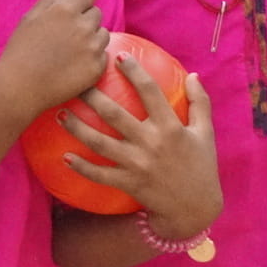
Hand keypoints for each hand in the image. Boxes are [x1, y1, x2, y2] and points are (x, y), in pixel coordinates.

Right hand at [0, 0, 107, 118]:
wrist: (20, 87)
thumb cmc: (20, 51)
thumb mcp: (29, 18)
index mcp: (65, 9)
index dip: (80, 3)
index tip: (71, 14)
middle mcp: (83, 25)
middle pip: (96, 14)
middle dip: (85, 20)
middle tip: (68, 36)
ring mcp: (93, 47)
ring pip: (103, 34)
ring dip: (92, 38)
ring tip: (73, 51)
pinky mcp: (97, 67)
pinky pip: (103, 55)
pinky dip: (93, 58)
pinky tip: (76, 65)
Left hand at [56, 65, 221, 239]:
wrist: (194, 209)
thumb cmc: (201, 167)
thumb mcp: (206, 134)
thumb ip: (200, 103)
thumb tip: (193, 75)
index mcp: (170, 127)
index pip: (150, 92)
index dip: (134, 72)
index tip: (118, 56)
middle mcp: (151, 143)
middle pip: (115, 114)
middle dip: (93, 96)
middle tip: (76, 81)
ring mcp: (137, 164)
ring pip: (100, 142)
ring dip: (77, 128)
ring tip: (59, 114)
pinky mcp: (128, 183)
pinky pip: (100, 174)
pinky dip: (81, 167)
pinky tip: (64, 157)